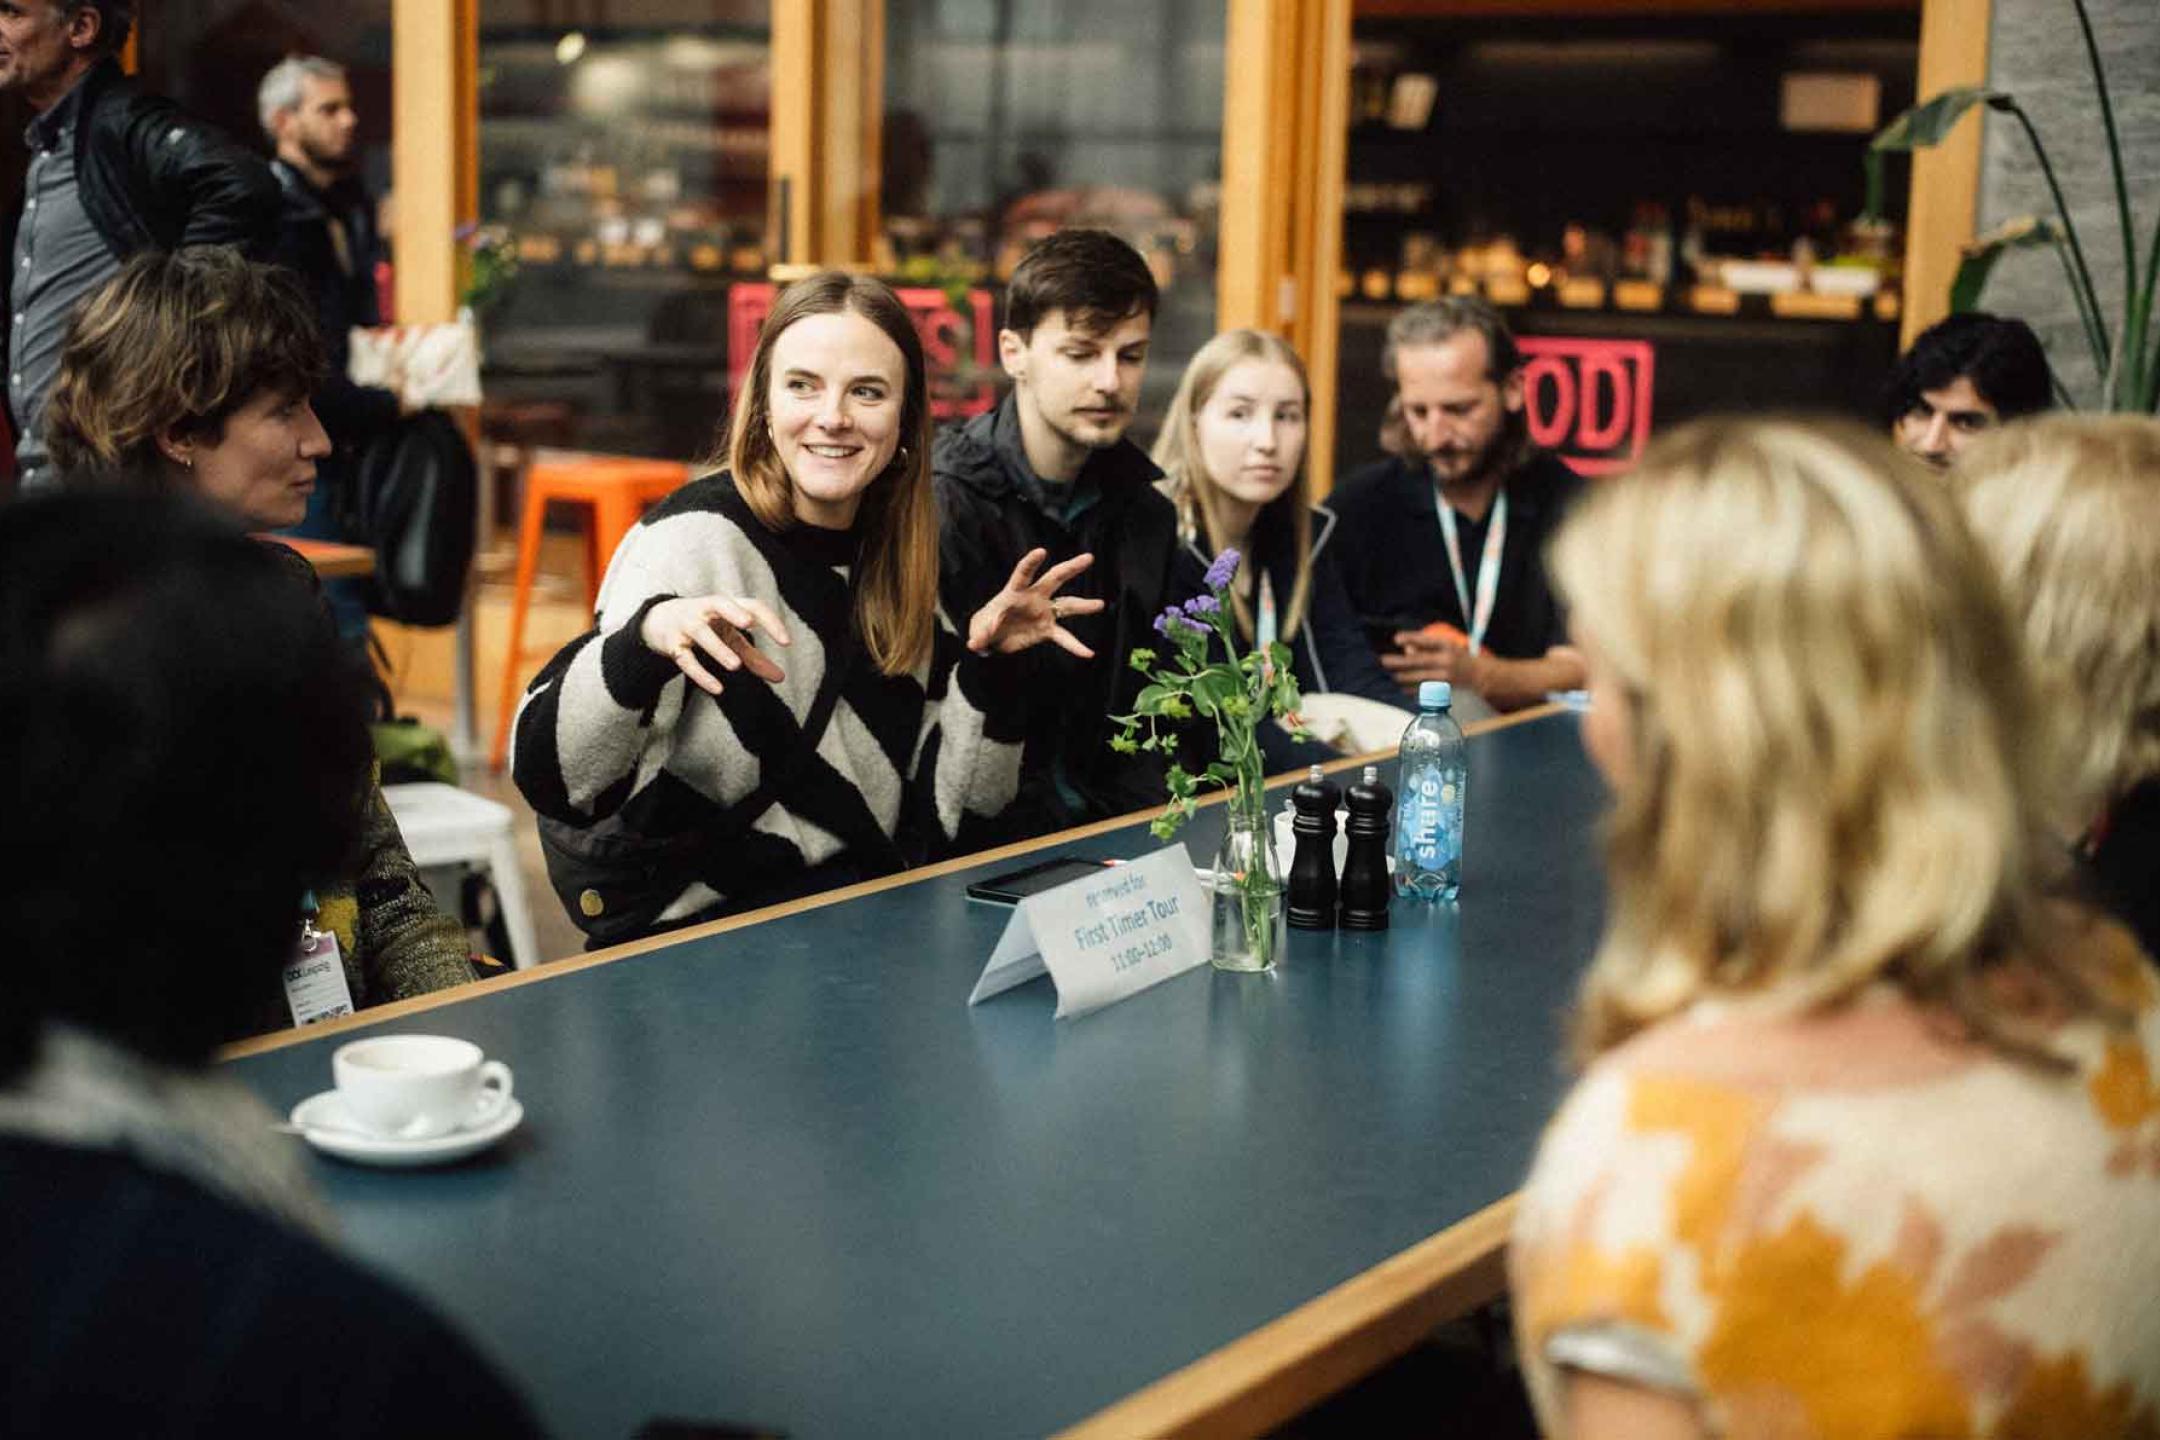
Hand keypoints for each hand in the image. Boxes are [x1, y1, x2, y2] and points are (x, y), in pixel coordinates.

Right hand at [640, 594, 790, 695]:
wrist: (658, 621)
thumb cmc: (705, 626)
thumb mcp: (730, 637)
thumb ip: (754, 657)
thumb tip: (780, 678)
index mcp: (725, 606)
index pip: (751, 606)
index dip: (770, 621)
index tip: (786, 642)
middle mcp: (705, 610)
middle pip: (719, 603)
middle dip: (733, 612)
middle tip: (749, 623)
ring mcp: (687, 625)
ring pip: (700, 633)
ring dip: (718, 648)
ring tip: (736, 665)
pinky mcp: (672, 644)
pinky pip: (685, 658)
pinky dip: (701, 674)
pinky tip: (717, 688)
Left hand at [967, 548, 1105, 657]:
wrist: (993, 638)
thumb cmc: (984, 626)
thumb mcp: (978, 629)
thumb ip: (979, 634)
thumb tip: (975, 644)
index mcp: (1015, 591)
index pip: (1023, 573)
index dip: (1031, 562)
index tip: (1042, 552)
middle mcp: (1034, 597)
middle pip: (1054, 578)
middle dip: (1070, 568)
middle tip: (1088, 558)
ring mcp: (1043, 612)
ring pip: (1067, 604)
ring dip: (1083, 605)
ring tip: (1100, 604)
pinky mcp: (1047, 630)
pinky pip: (1064, 637)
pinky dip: (1076, 646)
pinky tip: (1089, 653)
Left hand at [1382, 628, 1480, 694]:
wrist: (1480, 676)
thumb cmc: (1458, 657)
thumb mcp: (1446, 646)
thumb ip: (1426, 646)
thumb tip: (1406, 650)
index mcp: (1447, 646)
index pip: (1426, 640)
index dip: (1411, 638)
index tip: (1396, 639)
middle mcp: (1446, 661)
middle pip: (1418, 661)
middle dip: (1399, 662)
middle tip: (1384, 660)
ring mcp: (1445, 676)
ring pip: (1418, 678)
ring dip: (1403, 677)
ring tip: (1393, 676)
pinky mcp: (1444, 689)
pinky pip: (1423, 690)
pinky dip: (1411, 689)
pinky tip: (1403, 687)